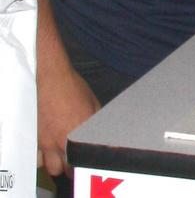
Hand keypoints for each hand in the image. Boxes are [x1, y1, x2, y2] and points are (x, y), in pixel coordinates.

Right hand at [37, 61, 99, 177]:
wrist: (51, 79)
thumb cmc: (74, 89)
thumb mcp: (93, 104)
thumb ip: (97, 122)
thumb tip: (103, 132)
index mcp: (81, 132)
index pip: (85, 159)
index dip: (88, 162)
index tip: (92, 159)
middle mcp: (63, 141)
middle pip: (68, 169)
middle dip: (74, 167)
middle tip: (79, 159)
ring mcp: (47, 142)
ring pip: (53, 168)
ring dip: (59, 165)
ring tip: (65, 156)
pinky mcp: (35, 139)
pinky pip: (39, 159)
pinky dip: (45, 158)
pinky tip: (51, 149)